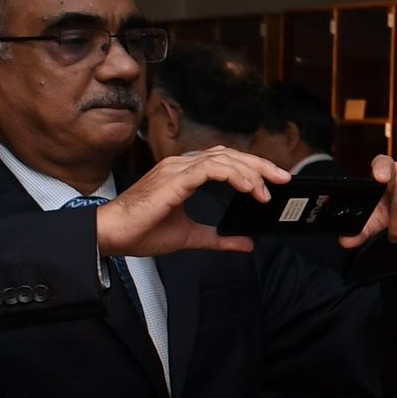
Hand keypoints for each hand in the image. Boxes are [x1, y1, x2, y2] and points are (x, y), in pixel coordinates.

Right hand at [95, 147, 292, 257]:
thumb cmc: (142, 231)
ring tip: (265, 191)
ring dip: (250, 173)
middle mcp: (181, 166)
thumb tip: (246, 243)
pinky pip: (210, 169)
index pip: (225, 160)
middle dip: (260, 165)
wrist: (113, 235)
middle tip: (283, 178)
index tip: (274, 181)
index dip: (251, 167)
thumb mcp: (190, 236)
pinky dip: (233, 176)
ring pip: (223, 159)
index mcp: (184, 173)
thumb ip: (218, 237)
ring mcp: (176, 169)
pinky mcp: (173, 179)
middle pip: (229, 154)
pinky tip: (247, 187)